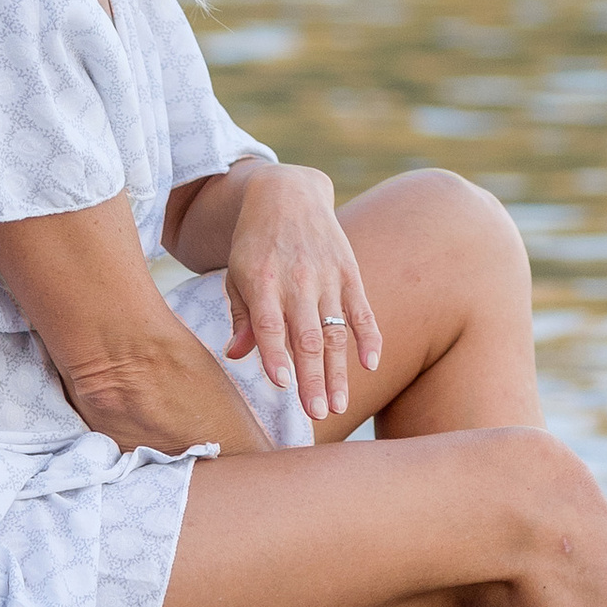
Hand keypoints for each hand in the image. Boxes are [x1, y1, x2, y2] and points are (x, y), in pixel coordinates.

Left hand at [222, 166, 381, 421]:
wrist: (286, 193)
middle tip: (316, 413)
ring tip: (337, 405)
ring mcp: (326, 276)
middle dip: (313, 377)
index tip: (283, 384)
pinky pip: (361, 309)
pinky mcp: (349, 272)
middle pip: (306, 336)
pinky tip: (371, 363)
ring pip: (334, 331)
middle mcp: (296, 280)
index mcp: (262, 282)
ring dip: (337, 370)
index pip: (270, 324)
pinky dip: (369, 336)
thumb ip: (241, 317)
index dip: (276, 353)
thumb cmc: (255, 244)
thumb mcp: (237, 275)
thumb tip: (236, 356)